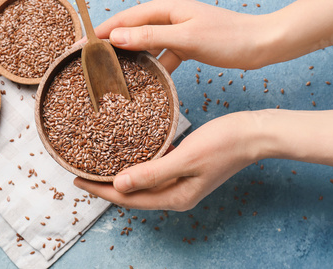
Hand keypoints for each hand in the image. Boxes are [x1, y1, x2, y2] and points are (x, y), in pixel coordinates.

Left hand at [74, 111, 260, 210]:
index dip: (102, 190)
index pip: (129, 198)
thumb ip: (152, 173)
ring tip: (99, 163)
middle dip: (107, 185)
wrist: (253, 133)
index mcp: (175, 196)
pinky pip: (155, 169)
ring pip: (142, 181)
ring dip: (121, 173)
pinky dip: (139, 163)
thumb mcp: (185, 158)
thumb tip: (119, 185)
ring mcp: (181, 182)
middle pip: (133, 193)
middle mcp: (176, 193)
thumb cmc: (224, 144)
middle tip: (82, 172)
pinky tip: (129, 151)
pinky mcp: (185, 168)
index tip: (78, 181)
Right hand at [94, 0, 273, 70]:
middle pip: (132, 31)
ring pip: (146, 46)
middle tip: (92, 63)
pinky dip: (154, 68)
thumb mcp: (186, 38)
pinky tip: (146, 82)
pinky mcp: (185, 44)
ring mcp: (176, 31)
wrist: (260, 45)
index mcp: (165, 8)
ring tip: (114, 75)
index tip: (81, 45)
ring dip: (132, 59)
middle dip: (112, 46)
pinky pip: (162, 56)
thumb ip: (150, 37)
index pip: (124, 19)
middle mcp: (167, 16)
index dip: (101, 31)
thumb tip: (115, 37)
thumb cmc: (227, 38)